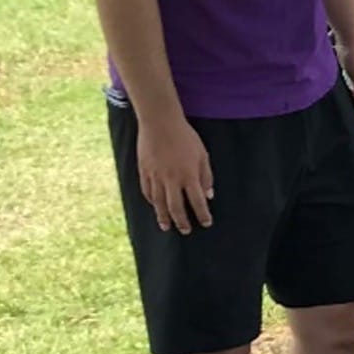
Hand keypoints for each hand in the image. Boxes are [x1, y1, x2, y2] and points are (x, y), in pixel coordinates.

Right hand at [135, 111, 212, 232]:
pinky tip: (155, 207)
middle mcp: (172, 180)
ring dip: (163, 217)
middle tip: (185, 231)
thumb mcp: (202, 154)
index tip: (206, 223)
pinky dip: (152, 202)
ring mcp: (156, 177)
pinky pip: (147, 192)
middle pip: (176, 208)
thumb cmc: (185, 137)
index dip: (202, 214)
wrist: (160, 122)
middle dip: (182, 222)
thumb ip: (206, 176)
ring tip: (166, 227)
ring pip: (159, 203)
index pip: (197, 202)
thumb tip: (209, 195)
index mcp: (189, 175)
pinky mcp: (144, 171)